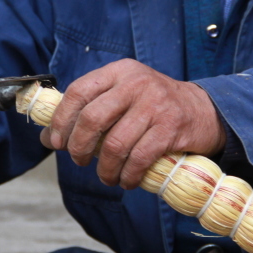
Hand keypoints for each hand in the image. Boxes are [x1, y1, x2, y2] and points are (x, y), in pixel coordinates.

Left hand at [41, 59, 225, 188]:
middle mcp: (136, 83)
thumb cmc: (154, 106)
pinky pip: (139, 157)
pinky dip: (128, 175)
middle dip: (80, 147)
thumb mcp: (122, 98)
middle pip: (93, 118)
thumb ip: (88, 112)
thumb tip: (48, 138)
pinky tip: (127, 180)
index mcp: (119, 72)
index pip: (79, 91)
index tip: (57, 142)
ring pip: (115, 144)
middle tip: (80, 161)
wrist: (204, 110)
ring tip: (106, 176)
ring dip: (105, 168)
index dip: (62, 119)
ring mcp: (155, 104)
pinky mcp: (171, 127)